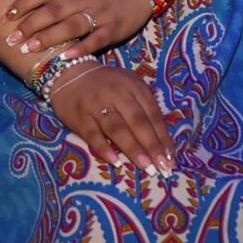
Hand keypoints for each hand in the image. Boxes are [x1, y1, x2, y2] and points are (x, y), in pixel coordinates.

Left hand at [6, 0, 154, 61]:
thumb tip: (30, 1)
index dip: (23, 3)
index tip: (6, 17)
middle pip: (53, 10)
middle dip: (30, 25)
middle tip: (13, 40)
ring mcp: (100, 12)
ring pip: (71, 25)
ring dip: (49, 37)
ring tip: (30, 49)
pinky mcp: (114, 28)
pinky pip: (96, 40)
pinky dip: (80, 48)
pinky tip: (64, 57)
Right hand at [49, 62, 174, 172]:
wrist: (70, 75)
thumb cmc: (107, 86)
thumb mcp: (130, 87)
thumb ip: (145, 109)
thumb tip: (163, 142)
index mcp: (134, 88)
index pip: (152, 115)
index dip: (163, 138)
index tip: (171, 159)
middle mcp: (117, 95)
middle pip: (138, 122)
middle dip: (152, 146)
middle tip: (163, 167)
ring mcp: (97, 106)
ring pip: (117, 129)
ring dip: (133, 148)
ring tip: (146, 166)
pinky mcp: (80, 118)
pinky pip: (93, 135)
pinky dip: (104, 148)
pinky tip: (115, 161)